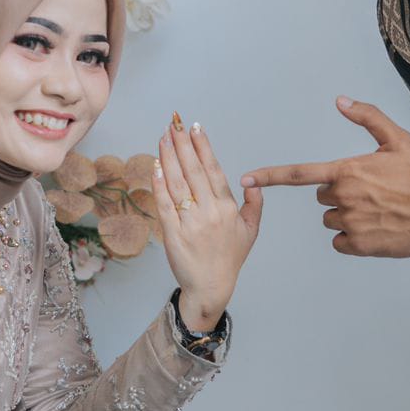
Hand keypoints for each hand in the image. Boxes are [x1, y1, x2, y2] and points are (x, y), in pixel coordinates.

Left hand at [151, 117, 262, 331]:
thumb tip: (254, 184)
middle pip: (193, 170)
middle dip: (182, 144)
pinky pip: (165, 204)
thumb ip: (253, 205)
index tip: (194, 127)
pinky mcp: (173, 233)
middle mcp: (210, 212)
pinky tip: (155, 166)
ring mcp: (191, 222)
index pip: (213, 169)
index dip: (203, 146)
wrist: (211, 287)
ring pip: (177, 183)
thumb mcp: (250, 231)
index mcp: (227, 208)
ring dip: (169, 157)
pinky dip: (159, 184)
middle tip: (174, 123)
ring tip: (163, 137)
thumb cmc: (229, 258)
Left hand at [242, 96, 409, 258]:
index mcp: (347, 170)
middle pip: (323, 197)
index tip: (245, 178)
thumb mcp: (397, 138)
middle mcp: (343, 197)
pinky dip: (353, 238)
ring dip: (347, 216)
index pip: (299, 173)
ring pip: (332, 219)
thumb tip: (340, 101)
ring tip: (378, 210)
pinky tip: (376, 228)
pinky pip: (341, 242)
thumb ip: (367, 117)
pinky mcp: (360, 245)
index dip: (270, 175)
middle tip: (370, 192)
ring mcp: (351, 223)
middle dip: (340, 195)